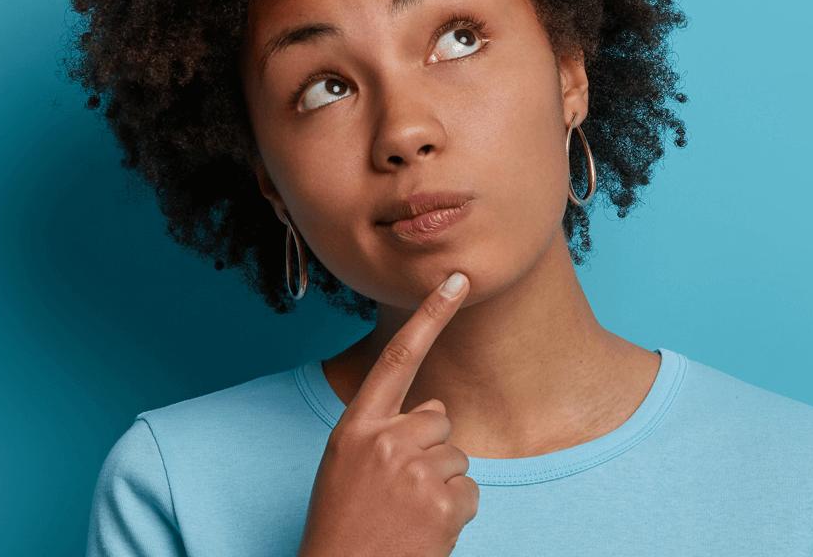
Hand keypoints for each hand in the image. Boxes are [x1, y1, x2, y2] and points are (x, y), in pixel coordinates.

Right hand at [297, 272, 478, 556]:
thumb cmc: (343, 523)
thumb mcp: (347, 465)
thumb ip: (384, 431)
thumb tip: (435, 413)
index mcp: (355, 427)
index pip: (398, 358)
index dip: (430, 316)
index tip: (457, 280)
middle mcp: (386, 441)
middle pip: (439, 417)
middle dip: (431, 448)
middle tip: (399, 489)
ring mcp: (416, 472)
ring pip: (458, 457)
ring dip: (442, 485)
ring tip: (407, 514)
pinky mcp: (443, 504)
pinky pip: (469, 493)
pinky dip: (454, 513)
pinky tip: (424, 531)